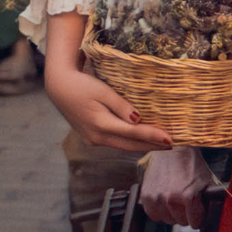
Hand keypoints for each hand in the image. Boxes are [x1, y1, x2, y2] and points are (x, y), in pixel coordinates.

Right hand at [46, 49, 178, 153]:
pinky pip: (116, 143)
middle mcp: (97, 137)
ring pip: (123, 146)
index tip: (170, 139)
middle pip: (130, 145)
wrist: (59, 88)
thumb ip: (120, 105)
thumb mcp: (102, 91)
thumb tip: (137, 119)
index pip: (133, 133)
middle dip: (152, 146)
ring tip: (161, 144)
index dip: (153, 136)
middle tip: (172, 145)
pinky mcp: (91, 138)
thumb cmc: (81, 85)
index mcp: (101, 125)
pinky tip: (142, 140)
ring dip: (142, 146)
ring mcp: (93, 140)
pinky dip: (131, 142)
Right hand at [134, 146, 205, 224]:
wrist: (171, 150)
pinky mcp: (146, 196)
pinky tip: (165, 201)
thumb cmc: (190, 164)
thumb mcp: (206, 180)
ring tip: (175, 200)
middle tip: (187, 202)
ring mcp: (157, 198)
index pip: (195, 223)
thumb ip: (209, 200)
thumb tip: (211, 216)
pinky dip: (159, 211)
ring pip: (167, 220)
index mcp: (188, 196)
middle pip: (181, 222)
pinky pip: (153, 215)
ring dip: (172, 213)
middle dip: (186, 214)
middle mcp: (171, 199)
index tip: (198, 212)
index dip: (199, 217)